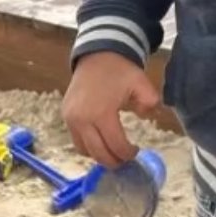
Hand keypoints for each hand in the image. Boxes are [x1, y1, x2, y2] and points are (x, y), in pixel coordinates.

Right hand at [62, 52, 157, 166]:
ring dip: (100, 156)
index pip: (115, 145)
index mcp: (101, 113)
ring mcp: (71, 118)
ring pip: (84, 150)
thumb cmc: (121, 70)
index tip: (137, 152)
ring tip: (114, 152)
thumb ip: (149, 102)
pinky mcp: (66, 116)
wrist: (97, 55)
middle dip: (114, 161)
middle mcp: (82, 119)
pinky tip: (102, 143)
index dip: (127, 153)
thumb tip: (146, 117)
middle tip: (126, 159)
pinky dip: (89, 147)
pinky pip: (76, 140)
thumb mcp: (142, 83)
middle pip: (98, 153)